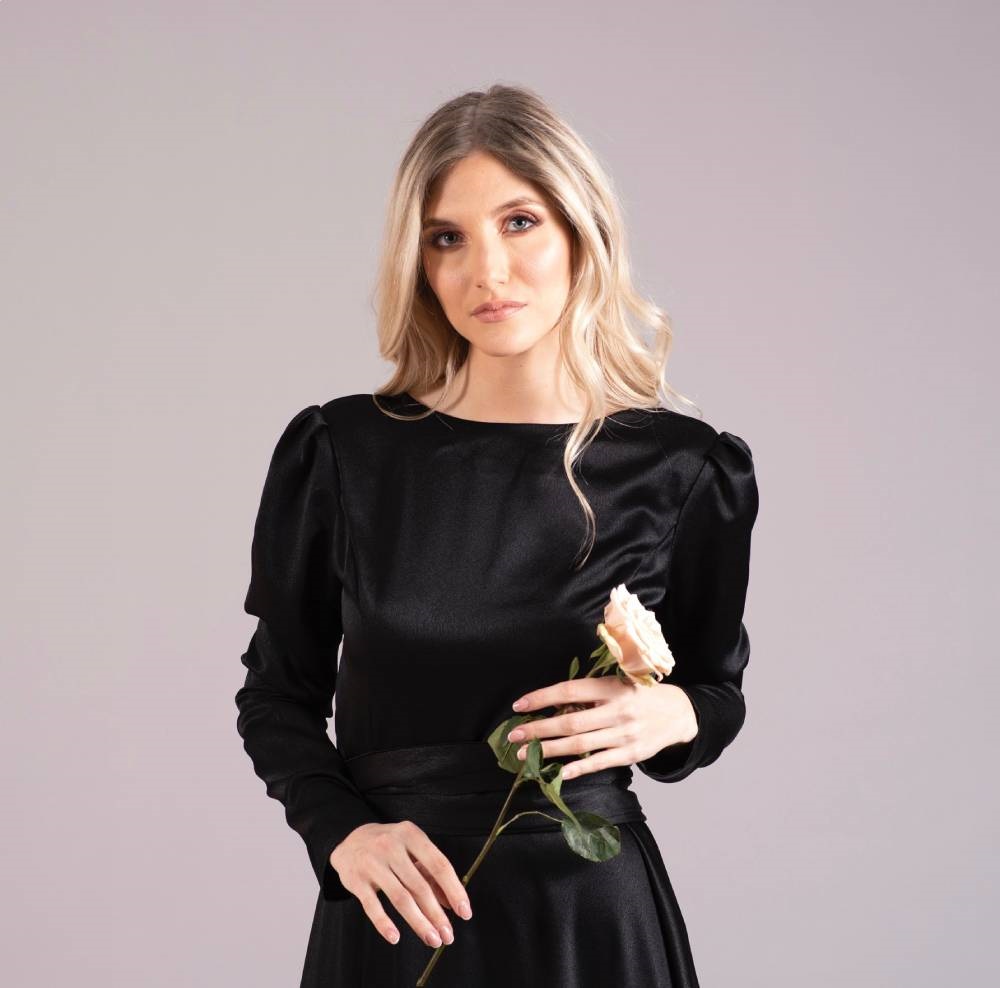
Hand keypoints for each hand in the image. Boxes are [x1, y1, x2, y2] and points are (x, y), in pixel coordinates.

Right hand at [329, 821, 473, 947]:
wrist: (349, 840)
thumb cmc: (388, 847)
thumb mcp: (411, 849)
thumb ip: (431, 873)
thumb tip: (451, 903)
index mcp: (411, 834)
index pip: (438, 865)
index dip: (454, 890)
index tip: (464, 912)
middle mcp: (391, 846)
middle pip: (420, 886)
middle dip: (437, 915)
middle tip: (448, 936)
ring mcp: (372, 862)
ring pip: (400, 898)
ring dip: (419, 922)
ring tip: (432, 938)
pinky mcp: (356, 880)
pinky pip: (372, 906)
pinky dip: (384, 924)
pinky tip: (395, 938)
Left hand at [507, 677, 697, 780]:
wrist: (679, 714)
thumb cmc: (640, 695)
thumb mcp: (619, 682)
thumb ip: (591, 692)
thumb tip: (554, 703)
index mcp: (611, 687)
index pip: (570, 691)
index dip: (542, 698)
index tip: (519, 705)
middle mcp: (617, 710)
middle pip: (571, 721)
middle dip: (539, 729)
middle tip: (515, 736)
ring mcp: (625, 734)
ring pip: (581, 744)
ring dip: (550, 750)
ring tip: (526, 754)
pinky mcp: (632, 754)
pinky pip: (601, 762)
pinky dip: (579, 768)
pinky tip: (560, 773)